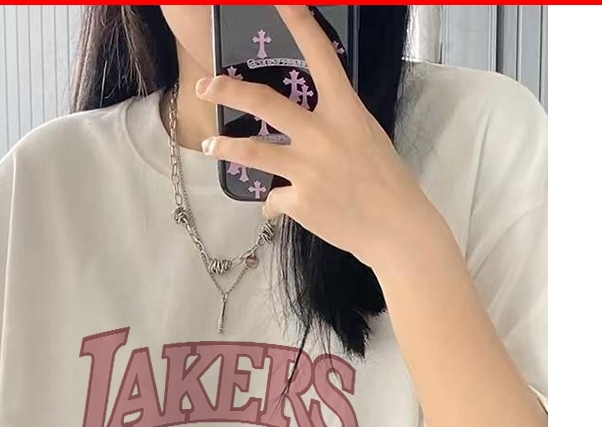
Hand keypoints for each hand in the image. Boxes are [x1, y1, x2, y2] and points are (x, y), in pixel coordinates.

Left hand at [195, 5, 445, 271]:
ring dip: (226, 148)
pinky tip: (289, 209)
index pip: (321, 57)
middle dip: (229, 90)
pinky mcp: (300, 201)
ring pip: (252, 152)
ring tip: (210, 146)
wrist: (396, 228)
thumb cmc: (386, 182)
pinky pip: (274, 200)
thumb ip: (333, 128)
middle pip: (265, 103)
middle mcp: (323, 134)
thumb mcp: (366, 138)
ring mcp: (309, 168)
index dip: (301, 25)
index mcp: (346, 110)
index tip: (282, 1)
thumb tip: (303, 137)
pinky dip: (277, 205)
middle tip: (205, 85)